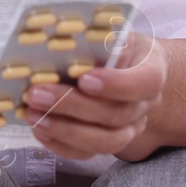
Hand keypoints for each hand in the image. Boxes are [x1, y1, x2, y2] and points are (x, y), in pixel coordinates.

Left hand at [20, 33, 166, 161]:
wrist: (129, 71)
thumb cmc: (116, 47)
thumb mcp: (113, 33)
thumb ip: (97, 36)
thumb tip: (65, 34)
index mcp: (151, 71)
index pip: (145, 83)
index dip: (117, 85)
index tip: (85, 78)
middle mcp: (143, 105)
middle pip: (117, 115)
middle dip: (73, 106)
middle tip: (38, 94)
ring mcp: (128, 129)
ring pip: (105, 141)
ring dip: (65, 130)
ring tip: (34, 114)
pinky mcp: (106, 143)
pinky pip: (87, 154)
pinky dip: (60, 145)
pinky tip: (39, 128)